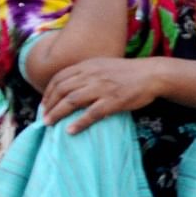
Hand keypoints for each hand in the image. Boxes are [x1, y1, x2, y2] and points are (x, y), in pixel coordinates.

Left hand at [41, 57, 162, 133]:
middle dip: (48, 104)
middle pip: (62, 89)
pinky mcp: (113, 101)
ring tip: (49, 123)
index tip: (44, 103)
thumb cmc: (129, 72)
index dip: (48, 91)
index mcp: (89, 65)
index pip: (60, 77)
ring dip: (57, 113)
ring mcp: (102, 88)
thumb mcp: (104, 65)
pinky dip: (79, 123)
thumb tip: (72, 85)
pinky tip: (70, 130)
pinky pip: (92, 113)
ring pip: (72, 101)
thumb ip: (88, 73)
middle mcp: (92, 75)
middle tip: (43, 117)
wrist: (152, 74)